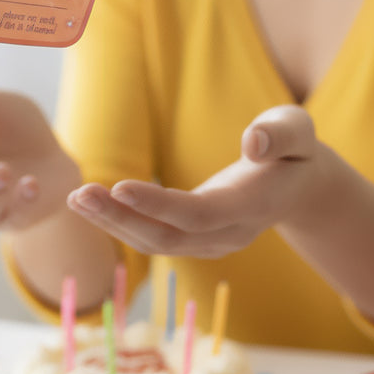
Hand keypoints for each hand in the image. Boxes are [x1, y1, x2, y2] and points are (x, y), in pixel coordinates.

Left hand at [66, 105, 334, 256]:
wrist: (299, 186)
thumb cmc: (294, 149)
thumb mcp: (298, 130)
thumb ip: (280, 133)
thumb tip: (253, 141)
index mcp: (253, 206)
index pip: (199, 214)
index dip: (158, 205)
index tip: (118, 187)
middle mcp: (229, 233)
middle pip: (169, 237)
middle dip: (121, 219)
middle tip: (79, 194)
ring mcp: (212, 242)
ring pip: (156, 243)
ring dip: (113, 224)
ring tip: (74, 199)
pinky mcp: (196, 239)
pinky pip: (154, 238)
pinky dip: (120, 224)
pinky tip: (89, 205)